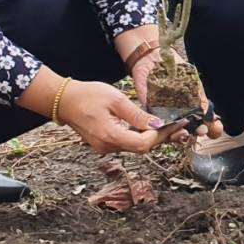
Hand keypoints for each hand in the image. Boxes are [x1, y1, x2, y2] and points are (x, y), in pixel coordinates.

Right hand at [56, 79, 182, 153]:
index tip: (177, 123)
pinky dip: (141, 137)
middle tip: (180, 127)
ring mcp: (104, 147)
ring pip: (135, 147)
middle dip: (162, 138)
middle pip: (142, 148)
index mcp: (110, 136)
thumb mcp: (116, 100)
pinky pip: (127, 143)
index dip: (162, 135)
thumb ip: (137, 115)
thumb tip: (158, 125)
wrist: (63, 100)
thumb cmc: (87, 95)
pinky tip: (151, 128)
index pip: (144, 143)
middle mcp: (107, 146)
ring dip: (153, 138)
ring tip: (171, 127)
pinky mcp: (104, 143)